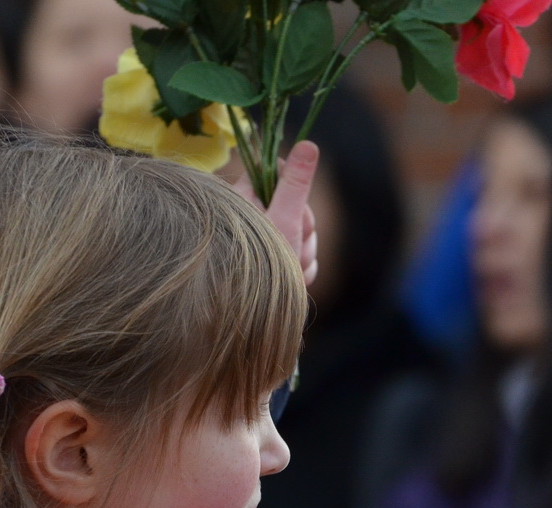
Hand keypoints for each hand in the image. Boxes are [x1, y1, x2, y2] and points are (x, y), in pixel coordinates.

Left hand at [233, 141, 319, 286]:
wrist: (249, 320)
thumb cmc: (260, 270)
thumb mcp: (284, 221)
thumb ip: (296, 184)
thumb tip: (308, 144)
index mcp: (243, 199)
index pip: (274, 170)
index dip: (294, 186)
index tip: (296, 208)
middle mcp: (249, 217)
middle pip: (293, 203)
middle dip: (302, 229)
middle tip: (294, 247)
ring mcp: (260, 239)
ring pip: (299, 231)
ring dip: (304, 252)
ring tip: (292, 270)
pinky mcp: (270, 260)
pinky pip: (297, 254)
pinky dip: (300, 268)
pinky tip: (294, 282)